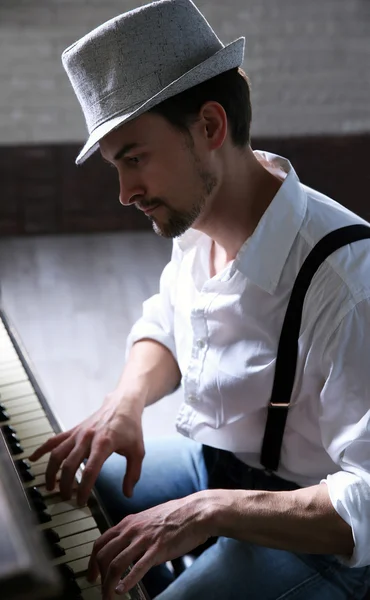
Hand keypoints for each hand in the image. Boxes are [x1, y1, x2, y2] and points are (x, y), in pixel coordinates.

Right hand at [28, 392, 144, 504]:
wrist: (123, 404)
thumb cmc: (131, 427)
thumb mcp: (138, 451)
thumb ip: (132, 474)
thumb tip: (128, 494)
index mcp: (104, 444)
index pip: (90, 471)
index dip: (84, 489)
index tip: (81, 502)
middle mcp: (88, 438)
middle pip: (70, 464)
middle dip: (65, 484)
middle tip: (67, 498)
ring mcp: (79, 433)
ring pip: (57, 453)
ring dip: (51, 471)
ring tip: (50, 486)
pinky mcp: (74, 430)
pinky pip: (54, 440)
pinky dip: (42, 449)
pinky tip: (33, 458)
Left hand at [87, 491, 213, 598]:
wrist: (197, 511)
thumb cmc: (177, 515)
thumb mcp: (149, 519)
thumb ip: (136, 531)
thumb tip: (129, 546)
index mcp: (129, 522)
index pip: (101, 542)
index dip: (92, 561)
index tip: (92, 574)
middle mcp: (132, 530)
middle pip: (104, 555)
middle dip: (97, 576)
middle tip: (98, 589)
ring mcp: (144, 539)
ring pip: (116, 564)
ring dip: (109, 585)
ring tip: (109, 597)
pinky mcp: (158, 549)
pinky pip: (138, 568)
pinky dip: (127, 582)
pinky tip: (122, 591)